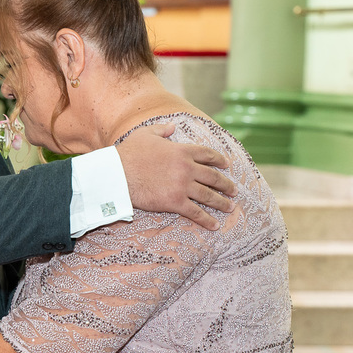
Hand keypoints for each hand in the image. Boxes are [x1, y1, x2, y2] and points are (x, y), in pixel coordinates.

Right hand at [117, 123, 235, 229]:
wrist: (118, 173)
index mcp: (182, 150)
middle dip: (226, 185)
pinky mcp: (175, 202)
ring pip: (208, 196)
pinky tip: (215, 225)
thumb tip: (173, 127)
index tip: (227, 165)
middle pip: (213, 177)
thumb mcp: (145, 134)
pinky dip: (207, 220)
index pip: (208, 155)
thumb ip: (162, 130)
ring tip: (230, 207)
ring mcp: (182, 186)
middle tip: (234, 190)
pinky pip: (195, 212)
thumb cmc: (128, 153)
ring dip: (222, 202)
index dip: (220, 160)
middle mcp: (187, 168)